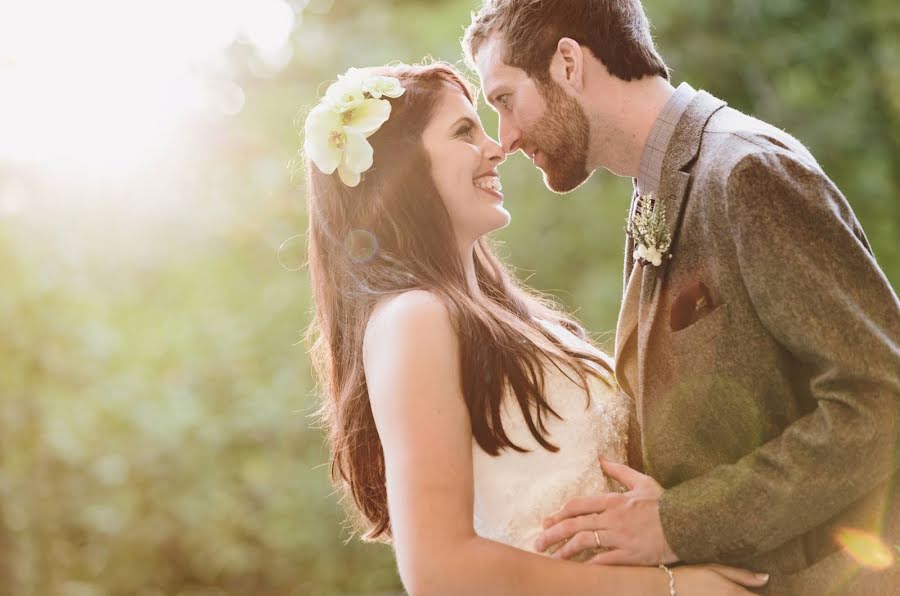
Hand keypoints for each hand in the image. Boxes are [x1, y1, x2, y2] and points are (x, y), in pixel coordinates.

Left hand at [535, 457, 677, 564]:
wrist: (689, 523)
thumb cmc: (665, 504)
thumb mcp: (642, 481)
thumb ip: (619, 471)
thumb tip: (602, 458)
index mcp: (613, 500)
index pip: (578, 505)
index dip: (559, 513)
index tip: (547, 521)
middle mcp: (612, 518)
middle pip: (574, 524)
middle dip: (552, 534)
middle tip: (538, 543)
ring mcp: (620, 537)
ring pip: (584, 542)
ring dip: (564, 550)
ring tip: (551, 558)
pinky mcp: (630, 555)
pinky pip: (603, 561)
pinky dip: (587, 566)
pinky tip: (575, 570)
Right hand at [675, 564, 769, 594]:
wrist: (668, 589)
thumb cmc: (692, 576)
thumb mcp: (716, 569)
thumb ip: (742, 575)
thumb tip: (766, 578)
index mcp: (735, 594)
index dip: (773, 595)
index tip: (779, 592)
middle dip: (754, 594)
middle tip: (748, 588)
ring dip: (746, 595)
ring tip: (736, 590)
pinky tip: (726, 593)